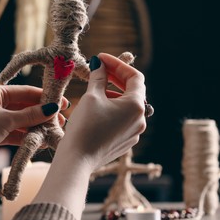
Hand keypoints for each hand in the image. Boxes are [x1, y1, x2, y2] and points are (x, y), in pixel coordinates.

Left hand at [0, 84, 67, 176]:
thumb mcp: (6, 120)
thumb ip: (30, 115)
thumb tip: (52, 108)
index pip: (25, 92)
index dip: (45, 98)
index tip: (63, 103)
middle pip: (24, 107)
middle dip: (41, 114)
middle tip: (61, 121)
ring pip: (19, 121)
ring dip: (34, 126)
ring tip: (52, 132)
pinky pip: (12, 132)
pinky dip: (24, 136)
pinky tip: (38, 140)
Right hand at [32, 53, 146, 219]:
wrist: (78, 160)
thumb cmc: (85, 127)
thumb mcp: (91, 97)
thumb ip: (98, 76)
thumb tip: (99, 63)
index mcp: (136, 105)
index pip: (134, 76)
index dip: (118, 64)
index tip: (101, 58)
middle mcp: (141, 119)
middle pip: (133, 91)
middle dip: (116, 77)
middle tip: (100, 69)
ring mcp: (134, 132)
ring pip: (127, 106)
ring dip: (114, 93)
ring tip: (96, 89)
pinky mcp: (126, 141)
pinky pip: (123, 119)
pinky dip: (114, 109)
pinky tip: (98, 108)